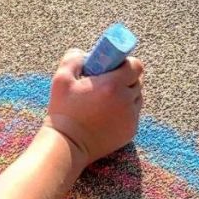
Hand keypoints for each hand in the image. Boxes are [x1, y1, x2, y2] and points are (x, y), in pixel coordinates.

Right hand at [43, 48, 144, 164]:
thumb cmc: (63, 112)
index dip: (126, 63)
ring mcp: (130, 118)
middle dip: (125, 79)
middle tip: (107, 83)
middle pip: (137, 81)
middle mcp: (126, 101)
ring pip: (137, 98)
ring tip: (106, 100)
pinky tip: (106, 115)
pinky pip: (133, 114)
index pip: (135, 65)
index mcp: (112, 85)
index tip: (113, 66)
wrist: (68, 145)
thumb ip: (74, 59)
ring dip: (126, 95)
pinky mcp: (130, 131)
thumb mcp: (61, 79)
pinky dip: (124, 111)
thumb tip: (85, 53)